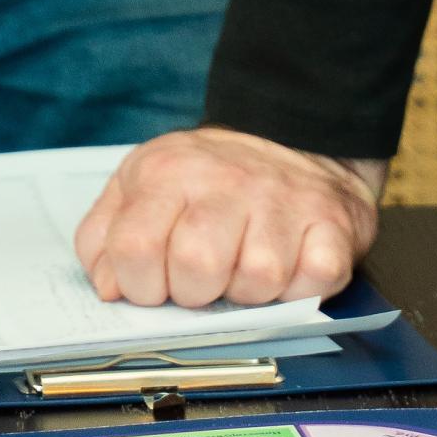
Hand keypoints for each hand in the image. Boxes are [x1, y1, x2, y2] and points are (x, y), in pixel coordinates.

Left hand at [76, 128, 385, 308]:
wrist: (291, 142)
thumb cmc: (207, 182)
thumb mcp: (140, 186)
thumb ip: (105, 236)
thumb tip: (108, 288)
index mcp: (167, 172)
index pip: (134, 248)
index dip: (139, 287)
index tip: (153, 285)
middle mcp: (225, 180)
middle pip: (196, 266)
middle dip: (194, 293)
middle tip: (202, 281)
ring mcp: (282, 201)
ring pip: (257, 280)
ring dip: (249, 294)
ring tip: (245, 267)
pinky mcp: (331, 223)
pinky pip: (315, 280)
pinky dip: (302, 290)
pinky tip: (290, 268)